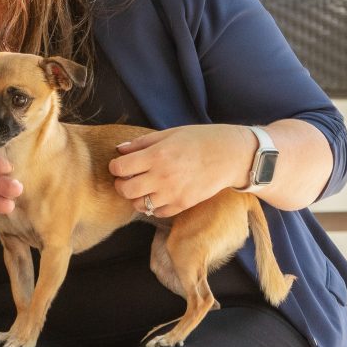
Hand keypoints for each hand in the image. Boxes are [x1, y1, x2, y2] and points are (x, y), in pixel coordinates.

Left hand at [109, 124, 255, 217]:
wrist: (230, 155)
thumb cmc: (200, 139)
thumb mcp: (170, 133)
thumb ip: (143, 143)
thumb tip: (120, 149)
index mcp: (157, 155)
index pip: (120, 168)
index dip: (115, 166)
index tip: (120, 165)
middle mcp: (162, 176)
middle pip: (125, 189)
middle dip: (121, 184)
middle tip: (126, 178)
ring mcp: (172, 193)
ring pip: (139, 205)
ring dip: (136, 197)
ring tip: (143, 187)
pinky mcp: (183, 205)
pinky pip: (157, 212)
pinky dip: (153, 206)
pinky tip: (158, 195)